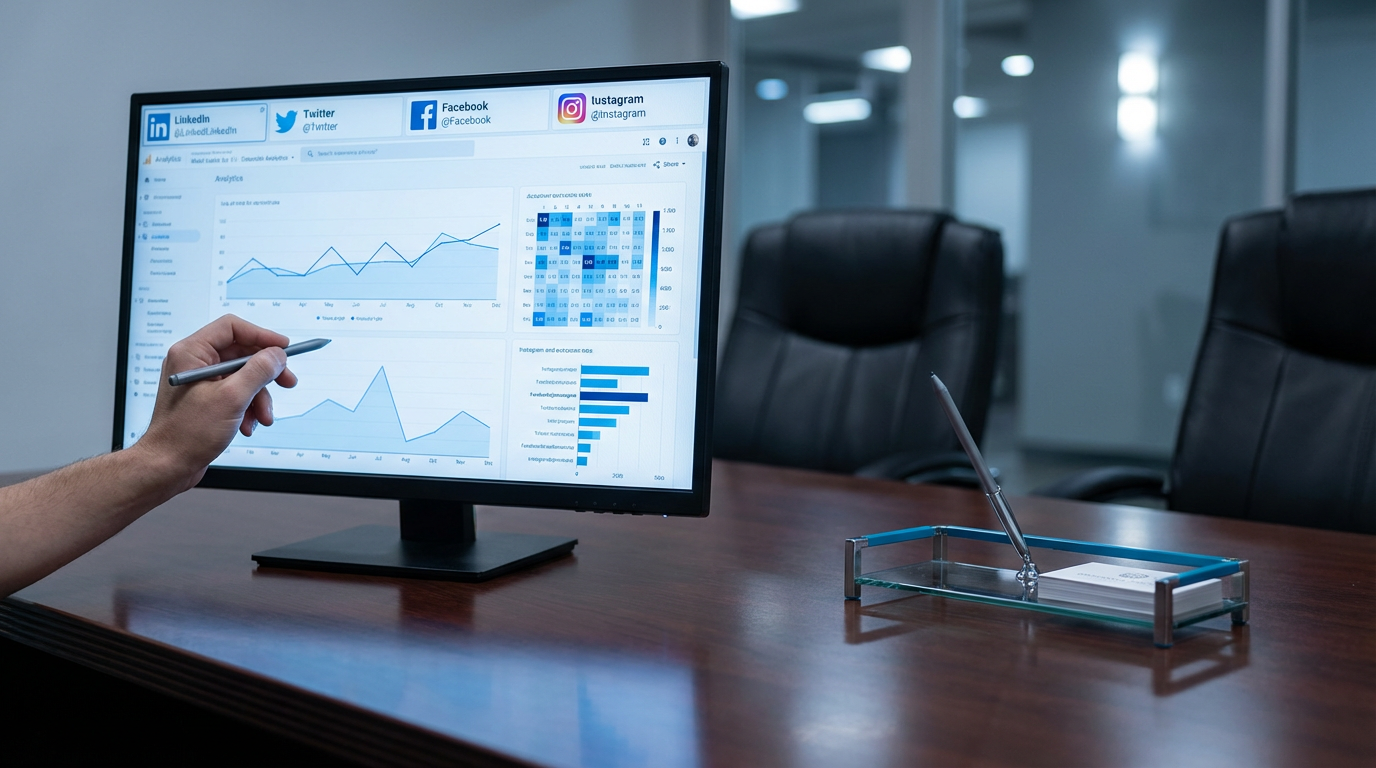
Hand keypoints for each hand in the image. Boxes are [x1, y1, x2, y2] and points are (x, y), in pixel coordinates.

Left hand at [137, 315, 298, 488]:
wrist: (168, 465)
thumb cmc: (187, 433)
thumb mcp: (232, 398)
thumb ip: (259, 371)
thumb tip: (276, 355)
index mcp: (191, 353)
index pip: (232, 328)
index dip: (262, 336)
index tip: (283, 348)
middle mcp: (194, 363)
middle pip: (242, 353)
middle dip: (266, 373)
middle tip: (286, 381)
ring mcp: (199, 381)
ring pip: (243, 376)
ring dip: (259, 397)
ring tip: (263, 417)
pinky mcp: (206, 399)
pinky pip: (236, 393)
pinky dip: (248, 407)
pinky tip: (247, 424)